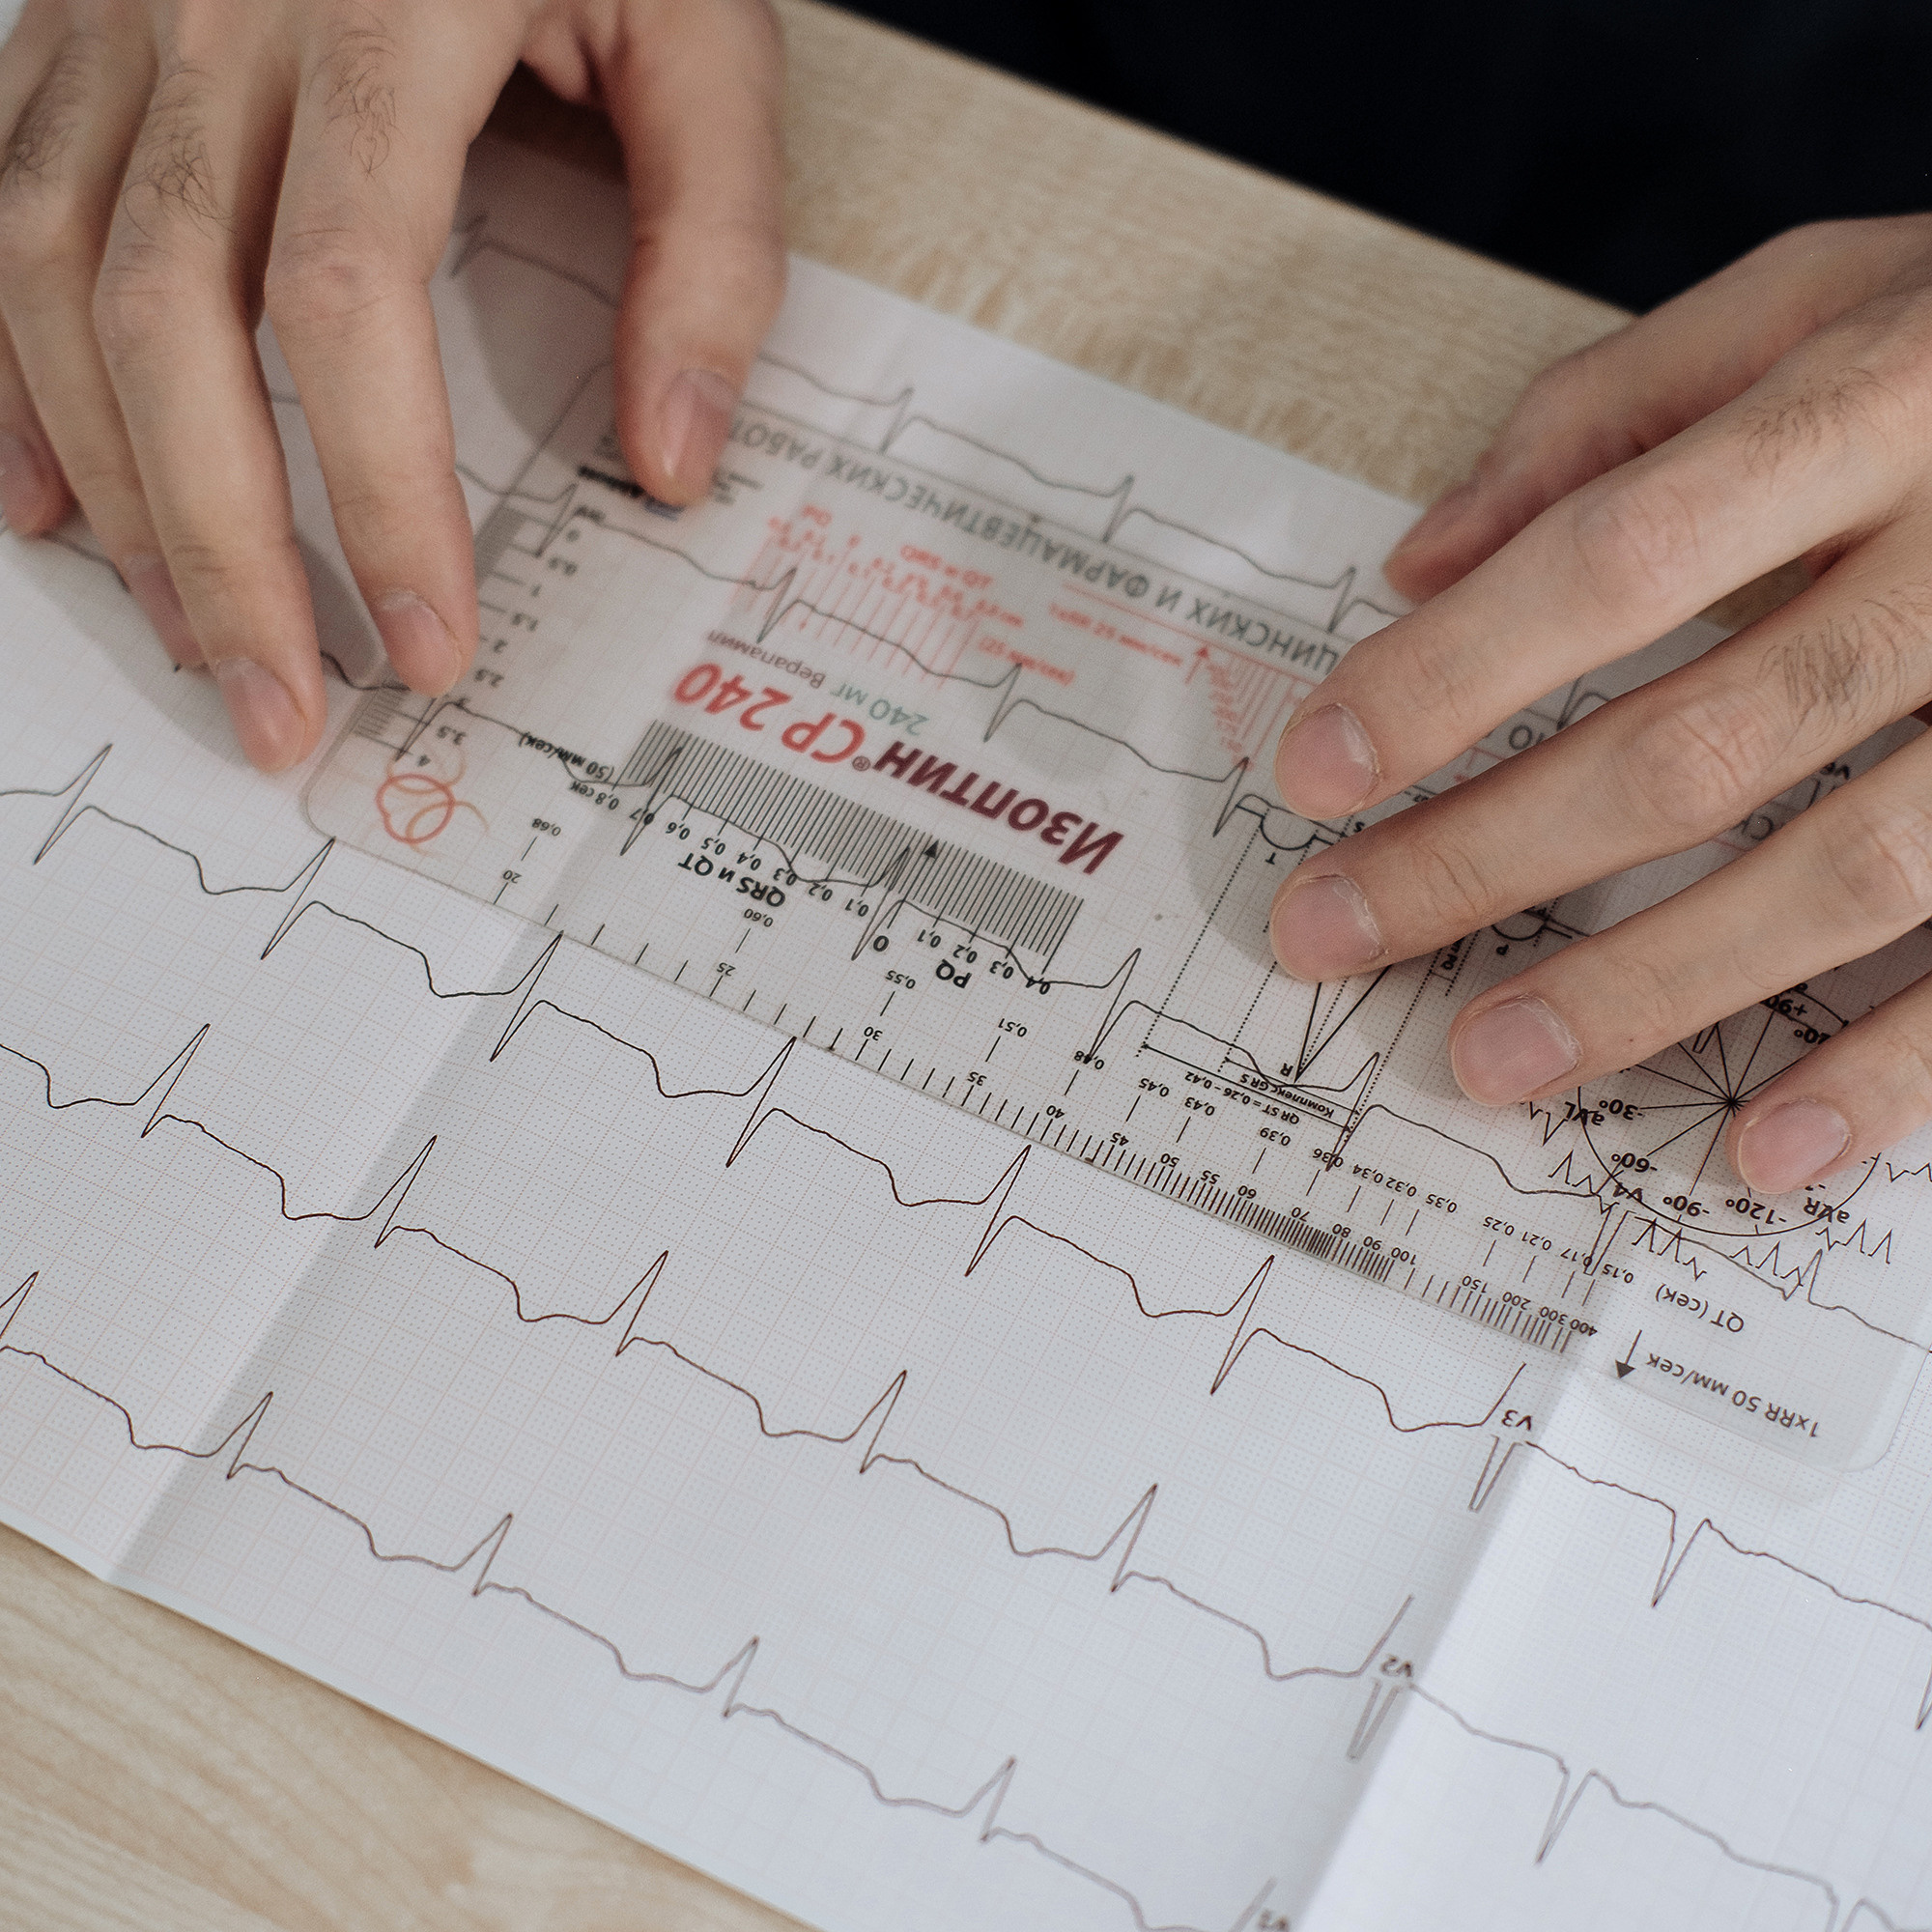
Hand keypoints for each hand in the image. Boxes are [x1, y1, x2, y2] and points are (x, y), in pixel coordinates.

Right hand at [0, 0, 783, 769]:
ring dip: (114, 489)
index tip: (428, 646)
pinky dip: (4, 371)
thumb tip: (670, 461)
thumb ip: (711, 240)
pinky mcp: (68, 15)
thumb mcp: (704, 25)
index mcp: (380, 4)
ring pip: (46, 274)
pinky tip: (44, 503)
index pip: (348, 299)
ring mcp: (111, 2)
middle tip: (279, 717)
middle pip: (163, 318)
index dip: (380, 495)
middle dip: (219, 545)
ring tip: (190, 641)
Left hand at [1267, 216, 1931, 1197]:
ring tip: (1490, 1059)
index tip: (1313, 771)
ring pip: (1847, 872)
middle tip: (1333, 935)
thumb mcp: (1827, 291)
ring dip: (1651, 986)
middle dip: (1490, 855)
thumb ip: (1616, 407)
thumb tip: (1420, 558)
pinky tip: (1764, 1150)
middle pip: (1699, 742)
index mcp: (1882, 402)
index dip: (1452, 677)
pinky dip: (1893, 1070)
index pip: (1616, 558)